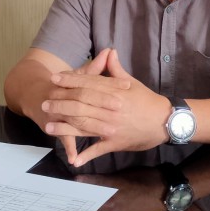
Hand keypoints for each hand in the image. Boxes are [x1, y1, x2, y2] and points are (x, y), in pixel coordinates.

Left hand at [43, 49, 170, 166]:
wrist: (165, 120)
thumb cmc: (147, 100)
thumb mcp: (132, 82)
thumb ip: (116, 69)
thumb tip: (108, 52)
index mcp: (114, 92)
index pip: (87, 84)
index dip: (69, 81)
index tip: (55, 79)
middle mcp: (110, 109)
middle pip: (81, 104)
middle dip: (61, 104)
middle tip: (45, 103)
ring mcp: (112, 127)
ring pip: (84, 126)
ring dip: (65, 126)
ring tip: (48, 125)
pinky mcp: (115, 142)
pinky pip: (98, 149)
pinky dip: (85, 155)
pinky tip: (72, 158)